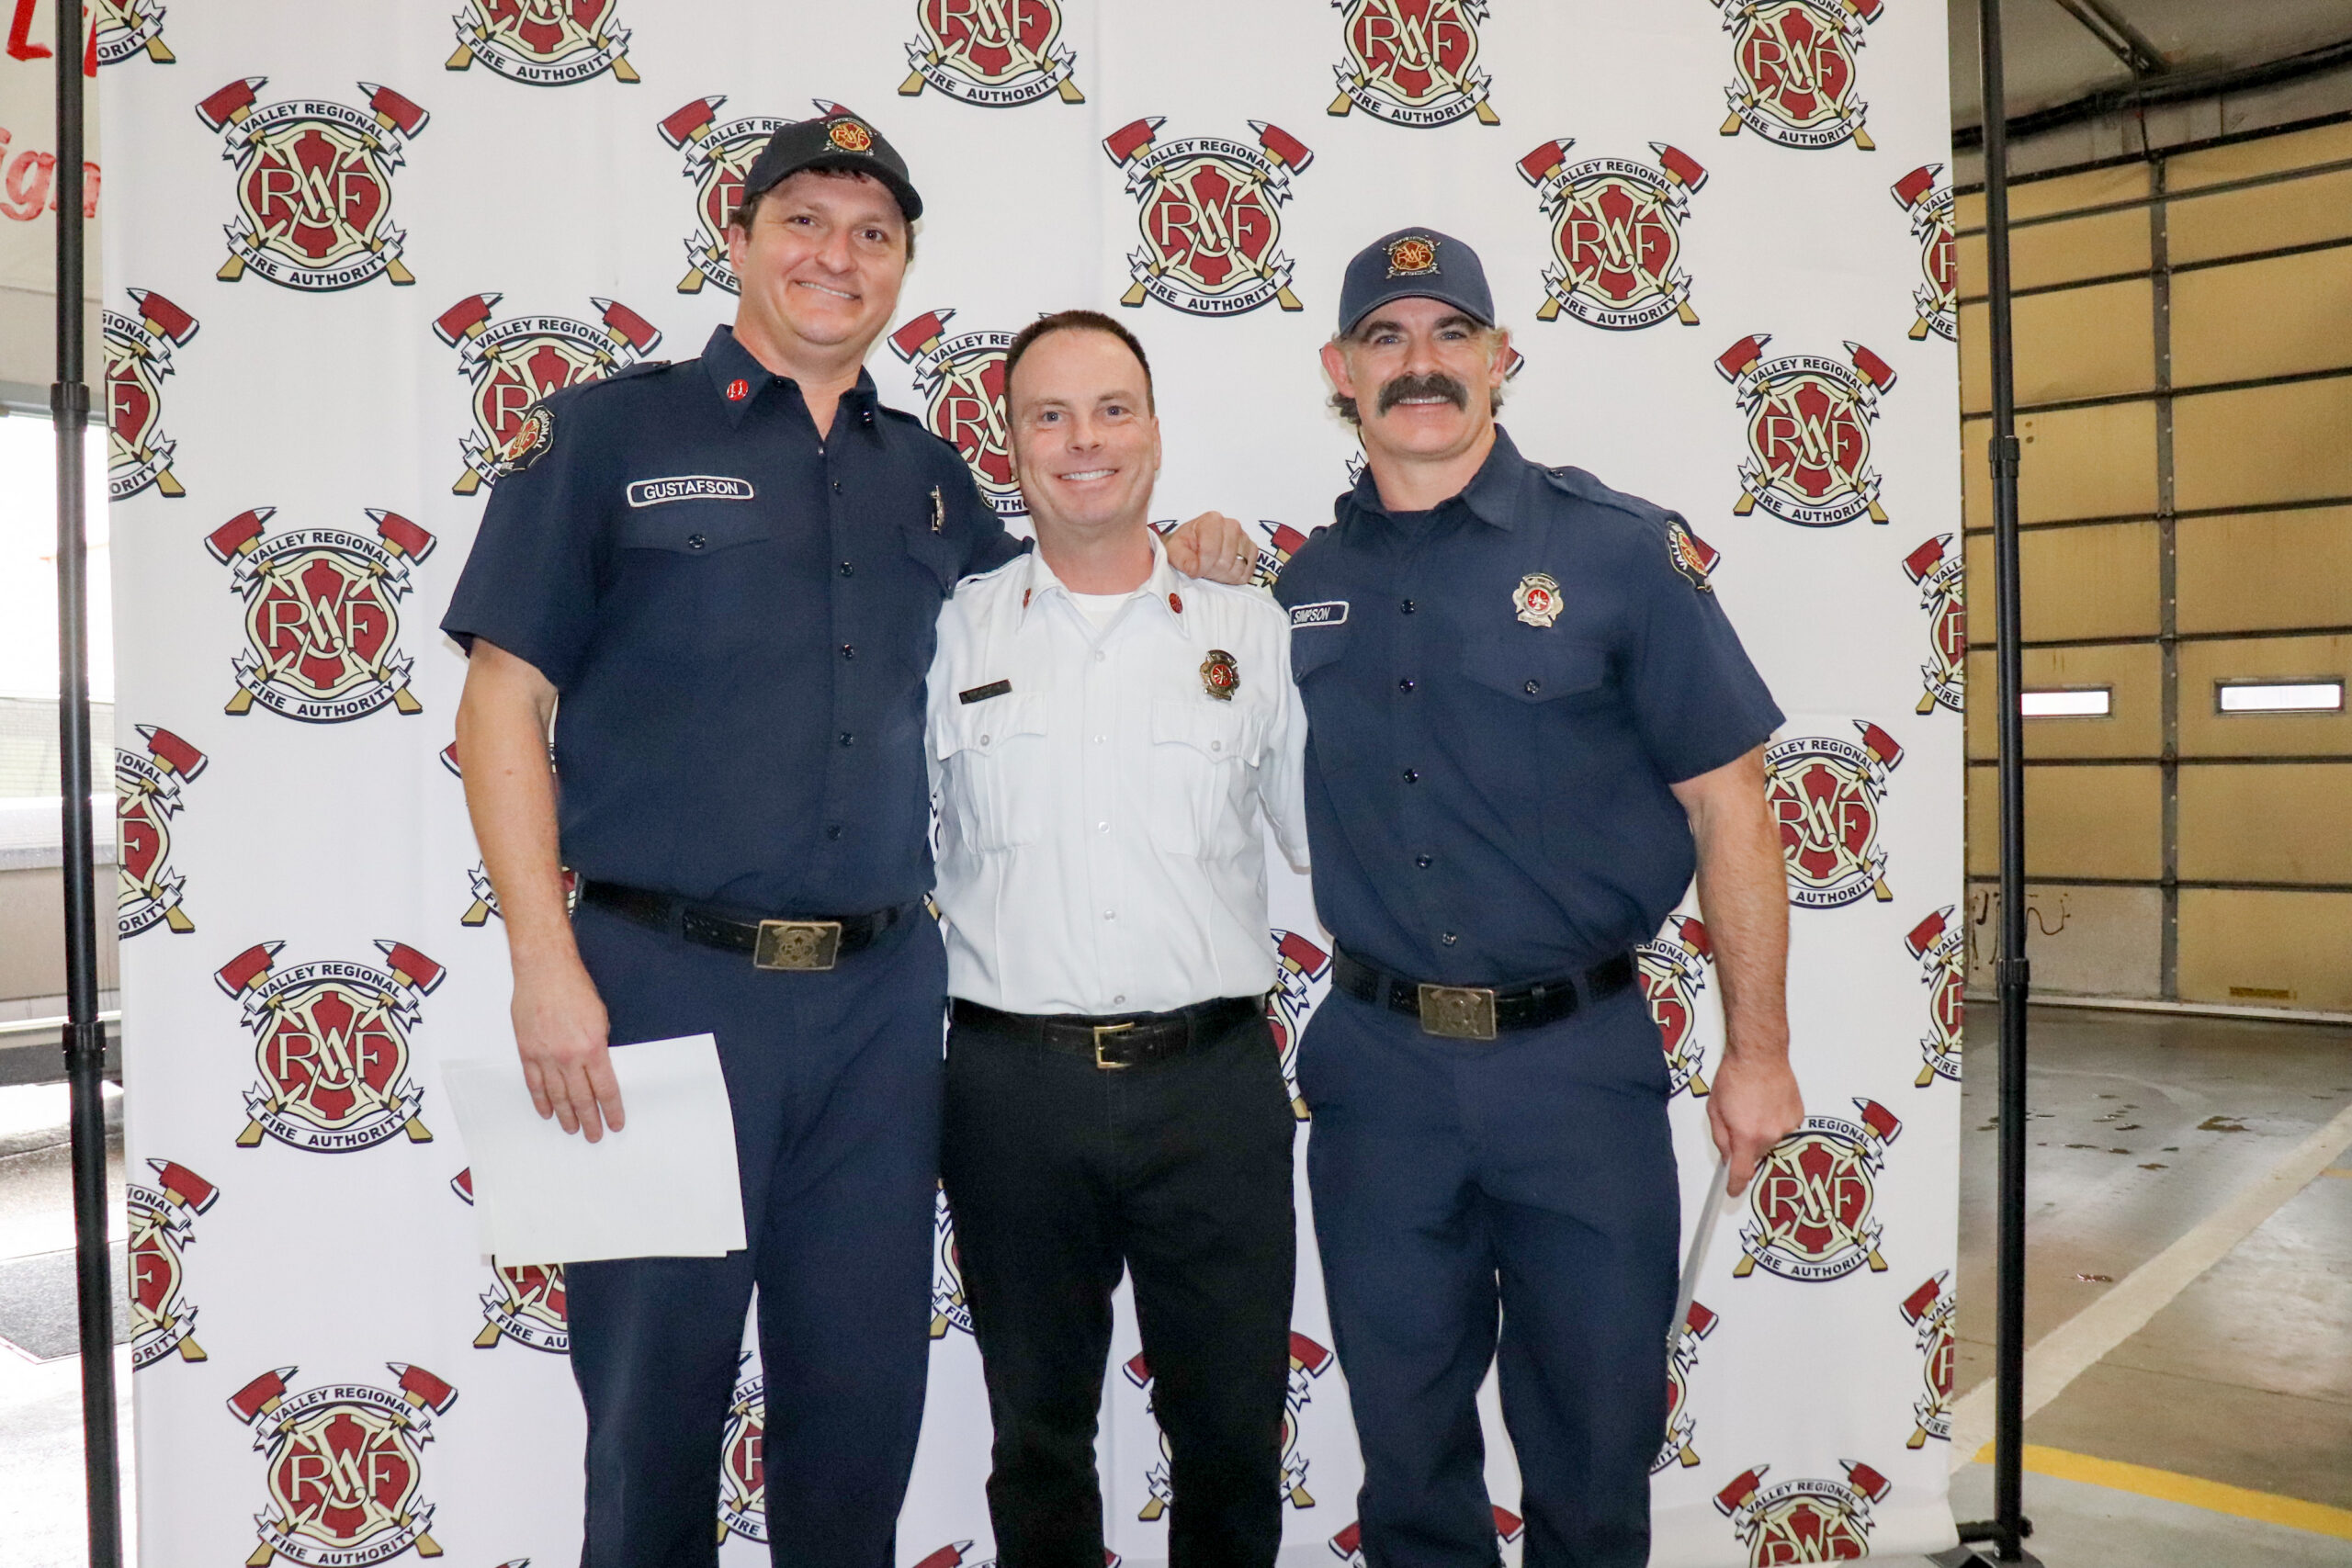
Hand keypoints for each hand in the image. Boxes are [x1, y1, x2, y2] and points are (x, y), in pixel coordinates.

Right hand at [511, 952, 623, 1141]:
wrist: (544, 970)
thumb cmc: (574, 987)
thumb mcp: (601, 1017)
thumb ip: (600, 1045)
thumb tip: (599, 1067)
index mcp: (593, 1047)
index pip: (605, 1089)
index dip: (611, 1110)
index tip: (615, 1123)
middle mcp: (568, 1056)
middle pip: (581, 1098)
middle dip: (589, 1120)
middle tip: (594, 1135)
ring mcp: (545, 1056)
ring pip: (557, 1096)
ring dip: (565, 1115)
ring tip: (572, 1129)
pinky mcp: (527, 1051)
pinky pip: (534, 1083)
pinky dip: (541, 1100)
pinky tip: (547, 1111)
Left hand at [1164, 510, 1254, 583]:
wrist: (1194, 544)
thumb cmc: (1185, 545)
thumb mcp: (1174, 549)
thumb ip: (1180, 558)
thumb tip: (1193, 568)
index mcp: (1212, 520)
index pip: (1210, 551)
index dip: (1200, 566)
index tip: (1194, 569)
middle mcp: (1231, 525)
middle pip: (1225, 562)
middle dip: (1211, 570)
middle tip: (1203, 568)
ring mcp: (1244, 537)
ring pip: (1237, 568)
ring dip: (1222, 575)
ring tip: (1212, 568)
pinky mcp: (1252, 550)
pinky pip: (1247, 572)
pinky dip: (1234, 576)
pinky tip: (1223, 570)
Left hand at [1706, 1048, 1802, 1195]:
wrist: (1760, 1055)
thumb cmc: (1735, 1076)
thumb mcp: (1715, 1110)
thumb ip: (1721, 1138)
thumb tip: (1727, 1156)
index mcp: (1746, 1135)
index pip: (1741, 1172)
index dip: (1735, 1185)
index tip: (1732, 1190)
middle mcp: (1769, 1134)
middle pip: (1755, 1153)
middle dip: (1745, 1143)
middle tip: (1739, 1120)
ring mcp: (1786, 1126)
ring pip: (1770, 1140)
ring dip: (1761, 1130)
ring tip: (1754, 1106)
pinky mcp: (1797, 1116)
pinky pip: (1783, 1128)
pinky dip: (1775, 1120)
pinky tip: (1768, 1103)